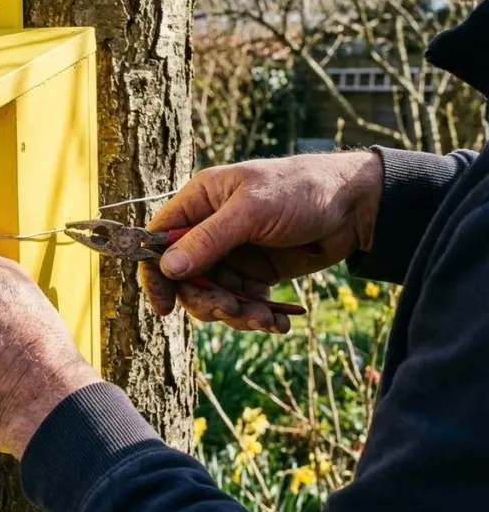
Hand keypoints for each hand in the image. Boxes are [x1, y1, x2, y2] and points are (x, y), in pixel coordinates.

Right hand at [143, 151, 381, 332]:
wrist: (357, 206)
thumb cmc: (301, 190)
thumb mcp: (252, 210)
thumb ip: (209, 240)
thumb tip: (168, 268)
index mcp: (199, 202)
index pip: (159, 240)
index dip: (155, 275)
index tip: (163, 307)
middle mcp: (209, 229)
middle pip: (186, 278)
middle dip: (208, 300)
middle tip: (233, 310)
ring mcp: (233, 254)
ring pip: (214, 296)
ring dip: (236, 313)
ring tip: (266, 319)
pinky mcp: (256, 274)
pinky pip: (243, 303)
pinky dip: (258, 316)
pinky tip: (280, 321)